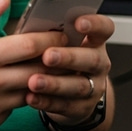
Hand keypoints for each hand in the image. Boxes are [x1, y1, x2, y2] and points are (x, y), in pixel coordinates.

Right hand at [0, 0, 66, 130]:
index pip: (29, 46)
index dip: (50, 39)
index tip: (60, 35)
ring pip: (29, 92)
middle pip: (37, 71)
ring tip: (41, 70)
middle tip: (61, 53)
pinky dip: (16, 99)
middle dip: (52, 61)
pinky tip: (10, 88)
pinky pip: (13, 110)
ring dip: (38, 81)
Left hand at [23, 13, 114, 129]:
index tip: (79, 22)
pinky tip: (30, 97)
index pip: (104, 28)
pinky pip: (65, 106)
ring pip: (78, 85)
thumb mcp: (59, 42)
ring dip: (54, 83)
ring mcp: (94, 87)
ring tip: (34, 81)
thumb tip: (27, 24)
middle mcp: (98, 63)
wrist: (71, 94)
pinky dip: (46, 102)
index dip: (95, 24)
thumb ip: (49, 32)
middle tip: (48, 55)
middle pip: (91, 59)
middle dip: (68, 57)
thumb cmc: (59, 58)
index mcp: (94, 41)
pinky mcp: (82, 108)